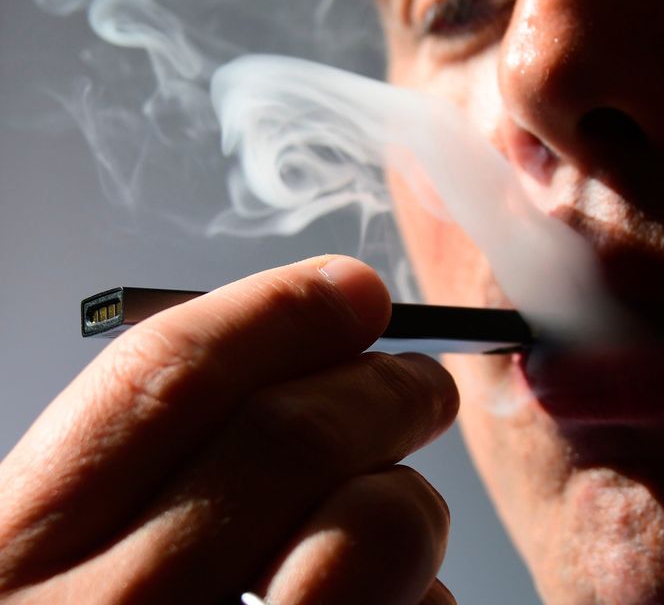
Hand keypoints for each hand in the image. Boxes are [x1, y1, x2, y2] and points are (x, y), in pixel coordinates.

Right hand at [0, 257, 458, 603]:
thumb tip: (291, 378)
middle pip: (287, 437)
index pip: (166, 376)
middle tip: (421, 387)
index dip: (278, 313)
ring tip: (407, 512)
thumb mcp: (57, 582)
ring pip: (370, 527)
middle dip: (381, 389)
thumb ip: (137, 495)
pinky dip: (422, 602)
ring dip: (413, 501)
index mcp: (11, 559)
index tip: (352, 291)